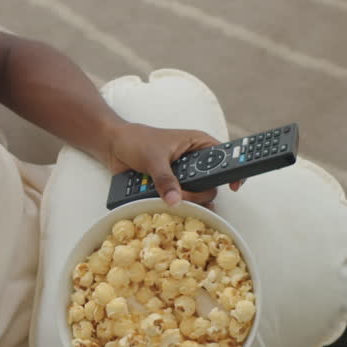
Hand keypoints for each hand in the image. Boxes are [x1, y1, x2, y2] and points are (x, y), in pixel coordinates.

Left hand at [105, 123, 241, 205]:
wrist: (113, 147)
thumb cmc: (136, 141)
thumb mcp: (153, 158)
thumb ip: (165, 179)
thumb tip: (175, 200)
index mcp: (198, 145)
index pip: (226, 158)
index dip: (233, 171)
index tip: (233, 186)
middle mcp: (195, 162)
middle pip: (210, 185)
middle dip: (198, 193)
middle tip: (183, 194)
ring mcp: (183, 177)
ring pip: (195, 196)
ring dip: (185, 201)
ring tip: (170, 199)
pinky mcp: (171, 188)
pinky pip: (179, 201)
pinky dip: (173, 205)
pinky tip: (164, 203)